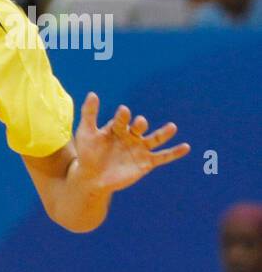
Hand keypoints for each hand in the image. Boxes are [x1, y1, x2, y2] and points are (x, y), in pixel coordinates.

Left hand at [73, 92, 189, 194]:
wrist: (91, 178)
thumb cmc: (87, 154)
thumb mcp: (86, 133)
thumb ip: (89, 114)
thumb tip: (92, 93)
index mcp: (117, 128)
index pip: (122, 119)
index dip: (123, 115)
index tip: (123, 111)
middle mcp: (131, 136)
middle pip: (139, 127)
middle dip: (140, 124)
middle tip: (140, 122)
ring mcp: (140, 149)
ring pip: (155, 139)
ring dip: (164, 133)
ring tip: (172, 127)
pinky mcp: (146, 162)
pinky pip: (163, 156)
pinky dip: (174, 152)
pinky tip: (186, 147)